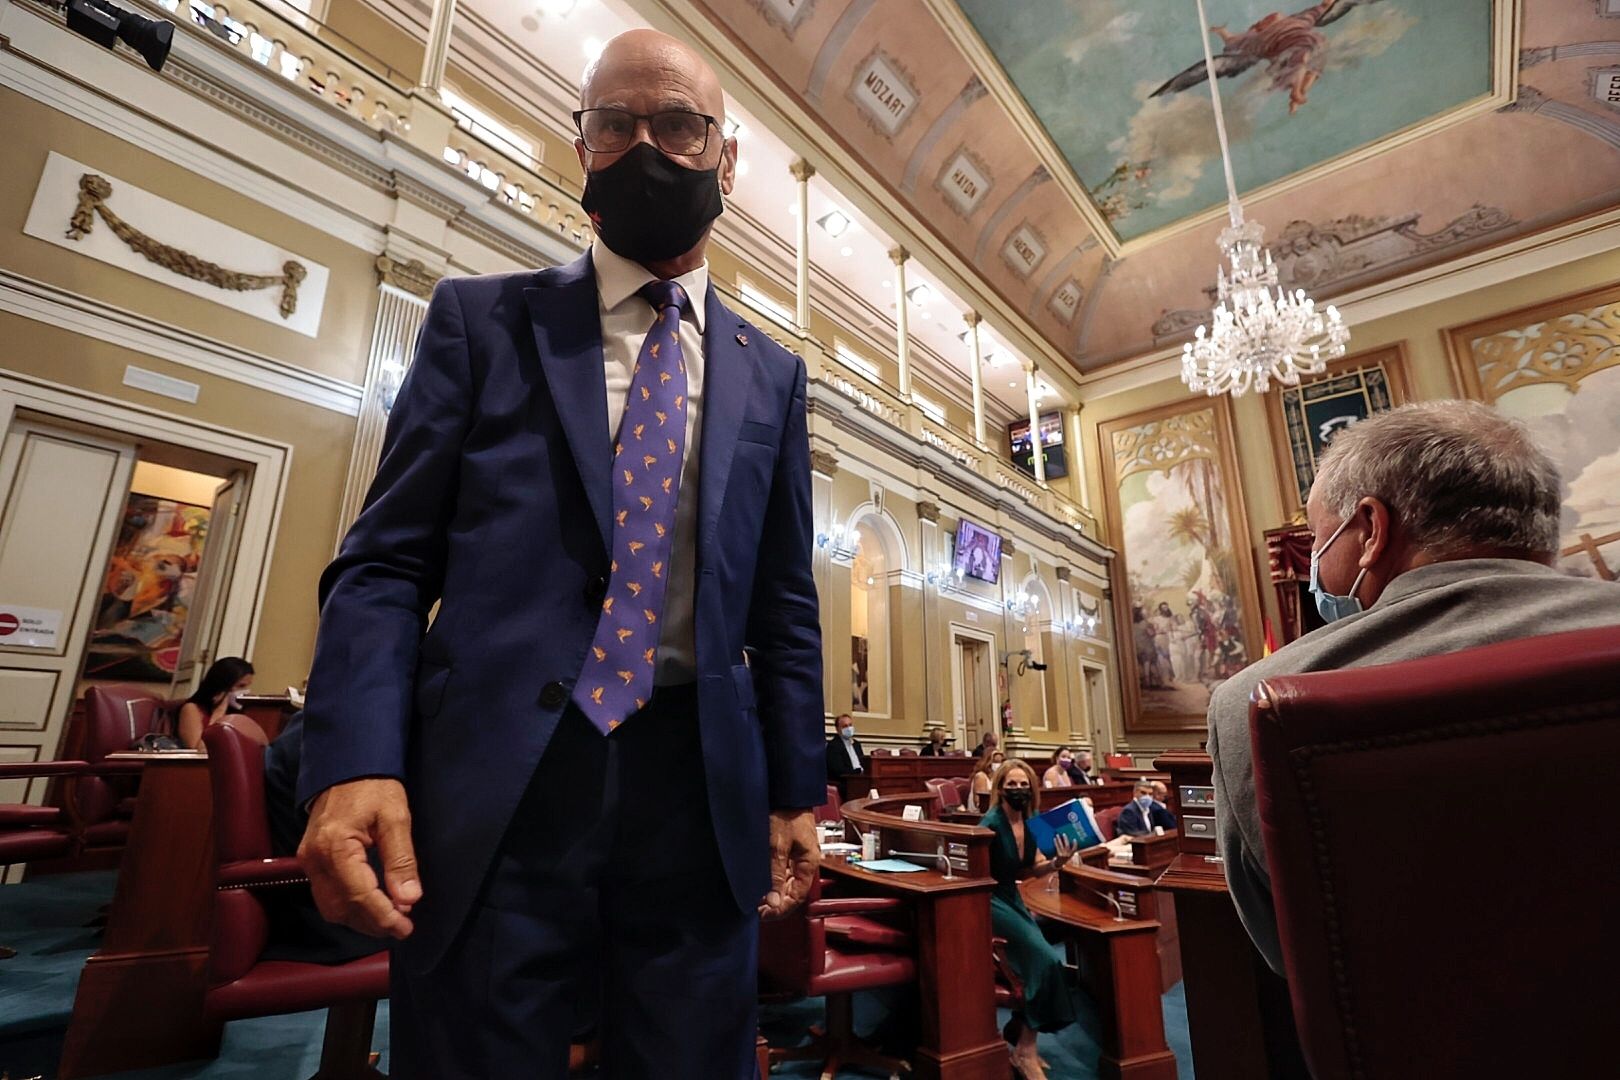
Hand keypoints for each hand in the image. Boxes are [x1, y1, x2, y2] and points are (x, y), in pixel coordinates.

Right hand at [298, 778, 419, 939]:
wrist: (345, 764)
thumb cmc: (374, 786)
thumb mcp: (396, 817)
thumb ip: (401, 860)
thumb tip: (409, 900)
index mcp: (335, 847)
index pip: (359, 896)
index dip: (383, 917)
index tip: (406, 929)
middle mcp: (314, 859)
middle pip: (341, 908)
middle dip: (372, 923)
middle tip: (402, 927)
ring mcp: (308, 861)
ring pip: (330, 907)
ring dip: (359, 919)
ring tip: (391, 919)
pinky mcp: (310, 860)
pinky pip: (326, 895)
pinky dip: (348, 907)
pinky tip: (372, 905)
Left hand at [758, 809, 819, 918]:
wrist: (788, 792)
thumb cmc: (786, 813)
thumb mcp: (777, 846)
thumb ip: (775, 874)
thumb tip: (774, 901)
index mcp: (809, 864)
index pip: (797, 897)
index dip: (781, 909)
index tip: (764, 915)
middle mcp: (806, 862)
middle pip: (794, 892)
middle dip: (777, 903)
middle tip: (757, 909)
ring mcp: (799, 856)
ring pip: (789, 883)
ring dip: (774, 892)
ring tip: (757, 898)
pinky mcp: (791, 849)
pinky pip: (785, 871)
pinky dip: (774, 880)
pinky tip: (762, 882)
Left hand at [1053, 834, 1076, 863]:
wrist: (1059, 864)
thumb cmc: (1064, 857)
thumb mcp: (1069, 854)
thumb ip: (1070, 849)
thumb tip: (1068, 839)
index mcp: (1071, 854)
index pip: (1074, 849)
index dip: (1075, 844)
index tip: (1074, 839)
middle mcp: (1067, 855)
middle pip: (1067, 846)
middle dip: (1065, 839)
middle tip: (1063, 834)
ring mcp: (1063, 855)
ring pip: (1061, 845)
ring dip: (1059, 839)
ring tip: (1057, 835)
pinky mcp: (1058, 854)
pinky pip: (1057, 847)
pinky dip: (1056, 842)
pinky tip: (1054, 839)